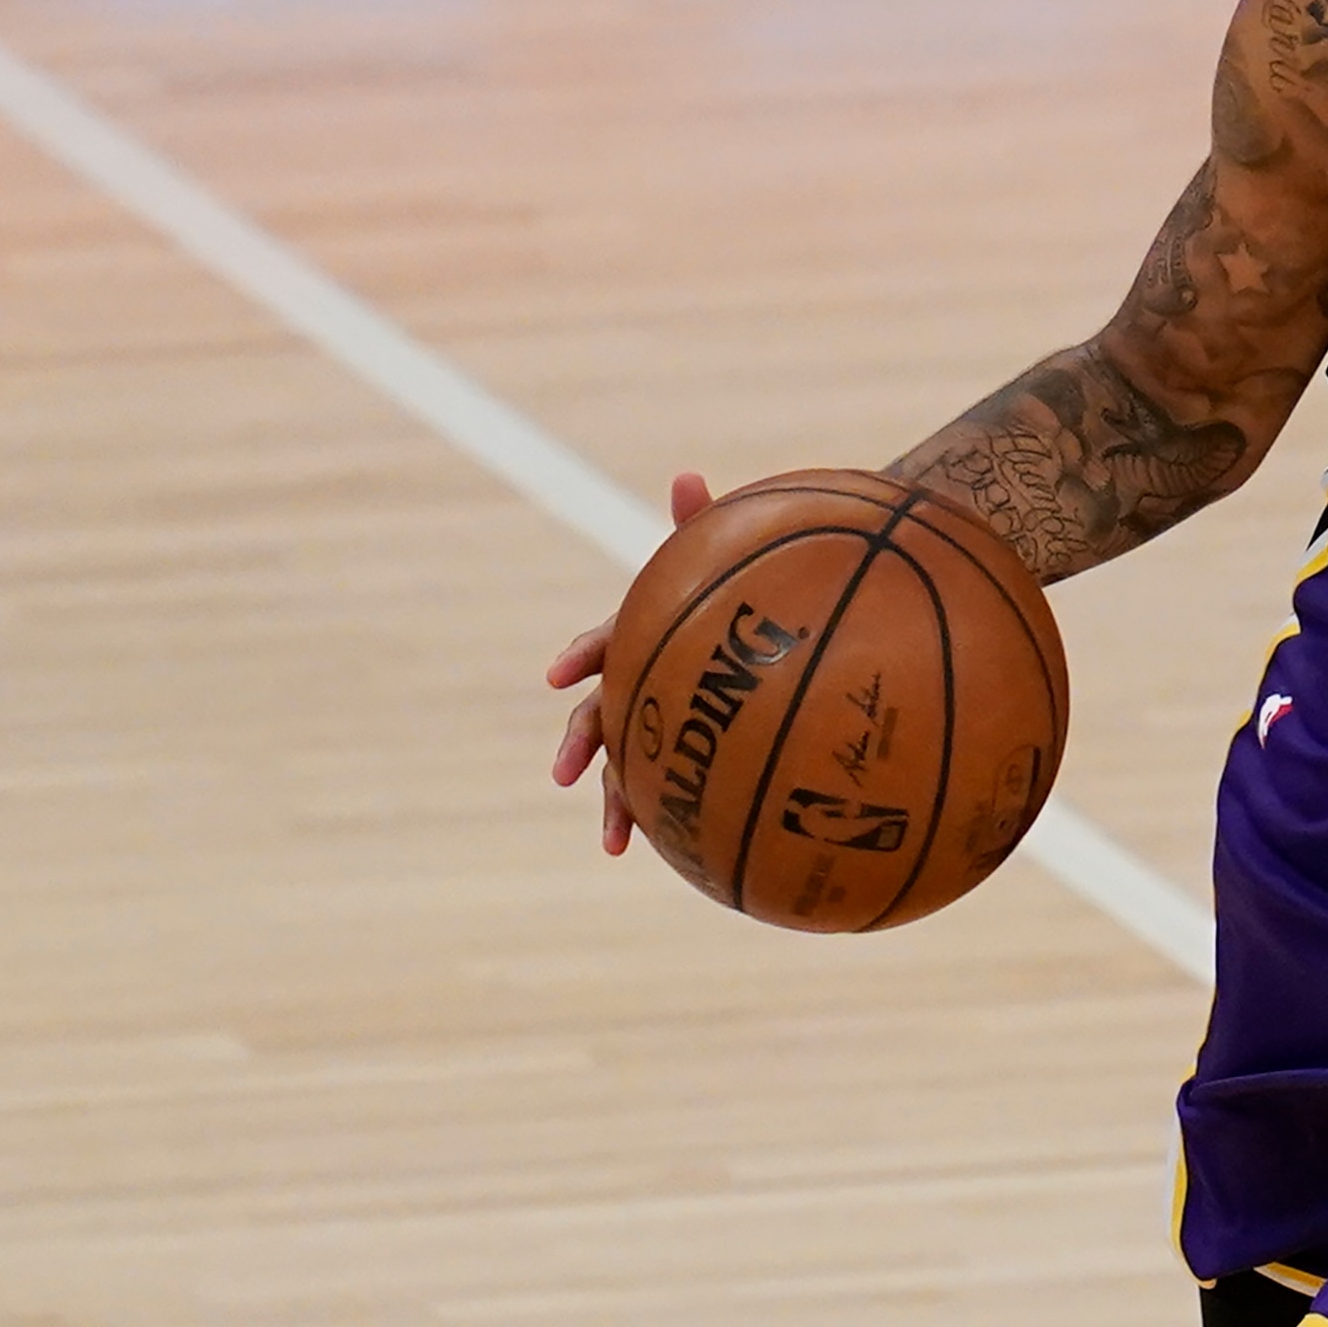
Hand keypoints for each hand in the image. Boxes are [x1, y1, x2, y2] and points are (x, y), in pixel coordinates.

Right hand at [545, 472, 713, 856]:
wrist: (767, 626)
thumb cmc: (738, 589)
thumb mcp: (719, 559)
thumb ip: (701, 524)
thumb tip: (689, 475)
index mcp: (638, 634)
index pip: (602, 642)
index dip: (580, 654)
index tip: (560, 674)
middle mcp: (638, 681)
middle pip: (599, 715)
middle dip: (578, 748)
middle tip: (561, 778)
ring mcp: (658, 718)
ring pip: (629, 763)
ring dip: (618, 802)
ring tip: (618, 845)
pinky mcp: (687, 749)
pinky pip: (674, 783)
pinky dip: (671, 814)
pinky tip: (677, 851)